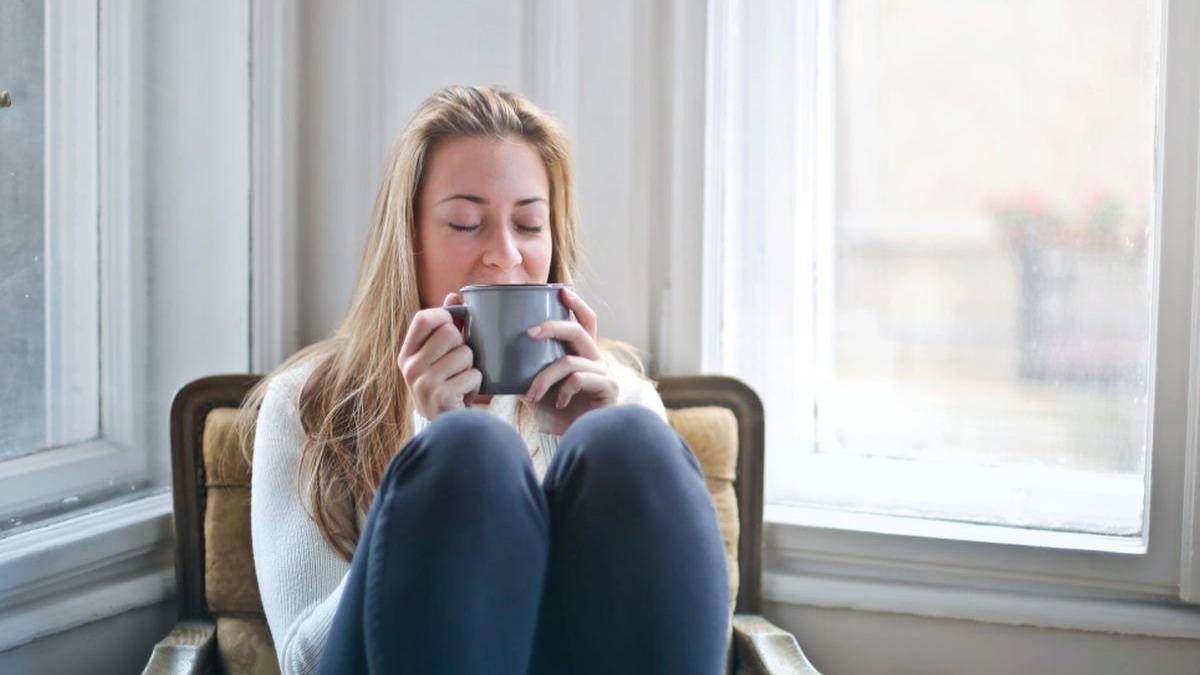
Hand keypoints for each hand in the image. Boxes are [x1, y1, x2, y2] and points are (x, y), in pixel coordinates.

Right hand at [397, 292, 482, 419]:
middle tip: (459, 363)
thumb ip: (445, 325)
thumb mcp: (438, 356)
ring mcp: (423, 384)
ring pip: (465, 353)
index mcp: (406, 354)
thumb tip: (454, 295)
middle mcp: (410, 368)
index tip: (454, 325)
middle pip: (450, 333)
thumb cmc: (445, 385)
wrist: (447, 427)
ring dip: (472, 366)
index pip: (424, 318)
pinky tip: (465, 394)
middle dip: (464, 346)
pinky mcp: (441, 397)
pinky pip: (473, 374)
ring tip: (461, 380)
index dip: (445, 316)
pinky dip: (476, 383)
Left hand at [522, 287, 618, 434]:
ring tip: (531, 394)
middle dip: (552, 327)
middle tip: (529, 334)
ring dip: (545, 377)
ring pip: (570, 361)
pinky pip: (579, 378)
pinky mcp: (609, 389)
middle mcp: (596, 359)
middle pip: (578, 330)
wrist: (572, 442)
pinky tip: (558, 402)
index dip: (576, 304)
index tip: (561, 290)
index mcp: (581, 354)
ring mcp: (604, 373)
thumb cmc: (554, 414)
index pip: (585, 321)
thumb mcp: (533, 387)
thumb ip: (522, 369)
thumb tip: (490, 354)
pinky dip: (563, 390)